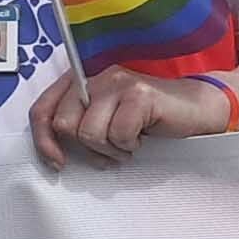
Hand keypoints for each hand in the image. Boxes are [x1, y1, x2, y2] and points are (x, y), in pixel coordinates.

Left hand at [33, 65, 229, 169]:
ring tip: (128, 142)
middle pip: (63, 124)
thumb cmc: (148, 120)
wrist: (196, 111)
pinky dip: (129, 145)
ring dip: (110, 149)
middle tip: (110, 150)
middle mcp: (95, 76)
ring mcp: (117, 82)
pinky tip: (142, 137)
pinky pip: (117, 134)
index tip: (58, 162)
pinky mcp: (138, 94)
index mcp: (81, 81)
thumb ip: (78, 125)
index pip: (42, 110)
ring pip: (88, 133)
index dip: (43, 141)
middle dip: (86, 148)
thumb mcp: (105, 122)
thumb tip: (52, 151)